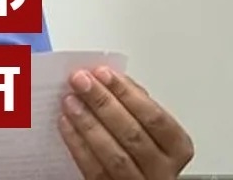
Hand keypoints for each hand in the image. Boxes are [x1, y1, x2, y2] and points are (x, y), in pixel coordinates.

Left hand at [58, 66, 193, 178]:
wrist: (128, 178)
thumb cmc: (139, 150)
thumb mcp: (147, 128)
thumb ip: (135, 106)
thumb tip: (110, 79)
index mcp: (176, 147)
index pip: (155, 118)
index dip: (128, 93)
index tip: (103, 73)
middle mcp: (161, 169)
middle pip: (133, 134)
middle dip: (103, 103)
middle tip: (81, 81)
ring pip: (115, 155)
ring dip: (89, 123)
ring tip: (70, 100)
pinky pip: (95, 170)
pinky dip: (78, 144)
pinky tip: (66, 124)